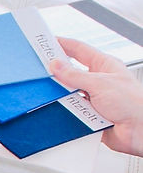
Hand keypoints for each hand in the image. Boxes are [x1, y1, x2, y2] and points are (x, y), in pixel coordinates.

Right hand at [51, 38, 142, 156]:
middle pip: (71, 72)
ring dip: (61, 94)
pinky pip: (70, 109)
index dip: (62, 44)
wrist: (140, 131)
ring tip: (50, 92)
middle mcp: (98, 80)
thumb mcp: (100, 84)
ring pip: (68, 92)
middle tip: (39, 69)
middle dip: (56, 72)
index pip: (79, 50)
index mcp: (104, 66)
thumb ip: (75, 75)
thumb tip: (56, 65)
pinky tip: (58, 109)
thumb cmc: (134, 104)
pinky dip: (64, 110)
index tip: (46, 42)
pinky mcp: (89, 113)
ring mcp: (93, 97)